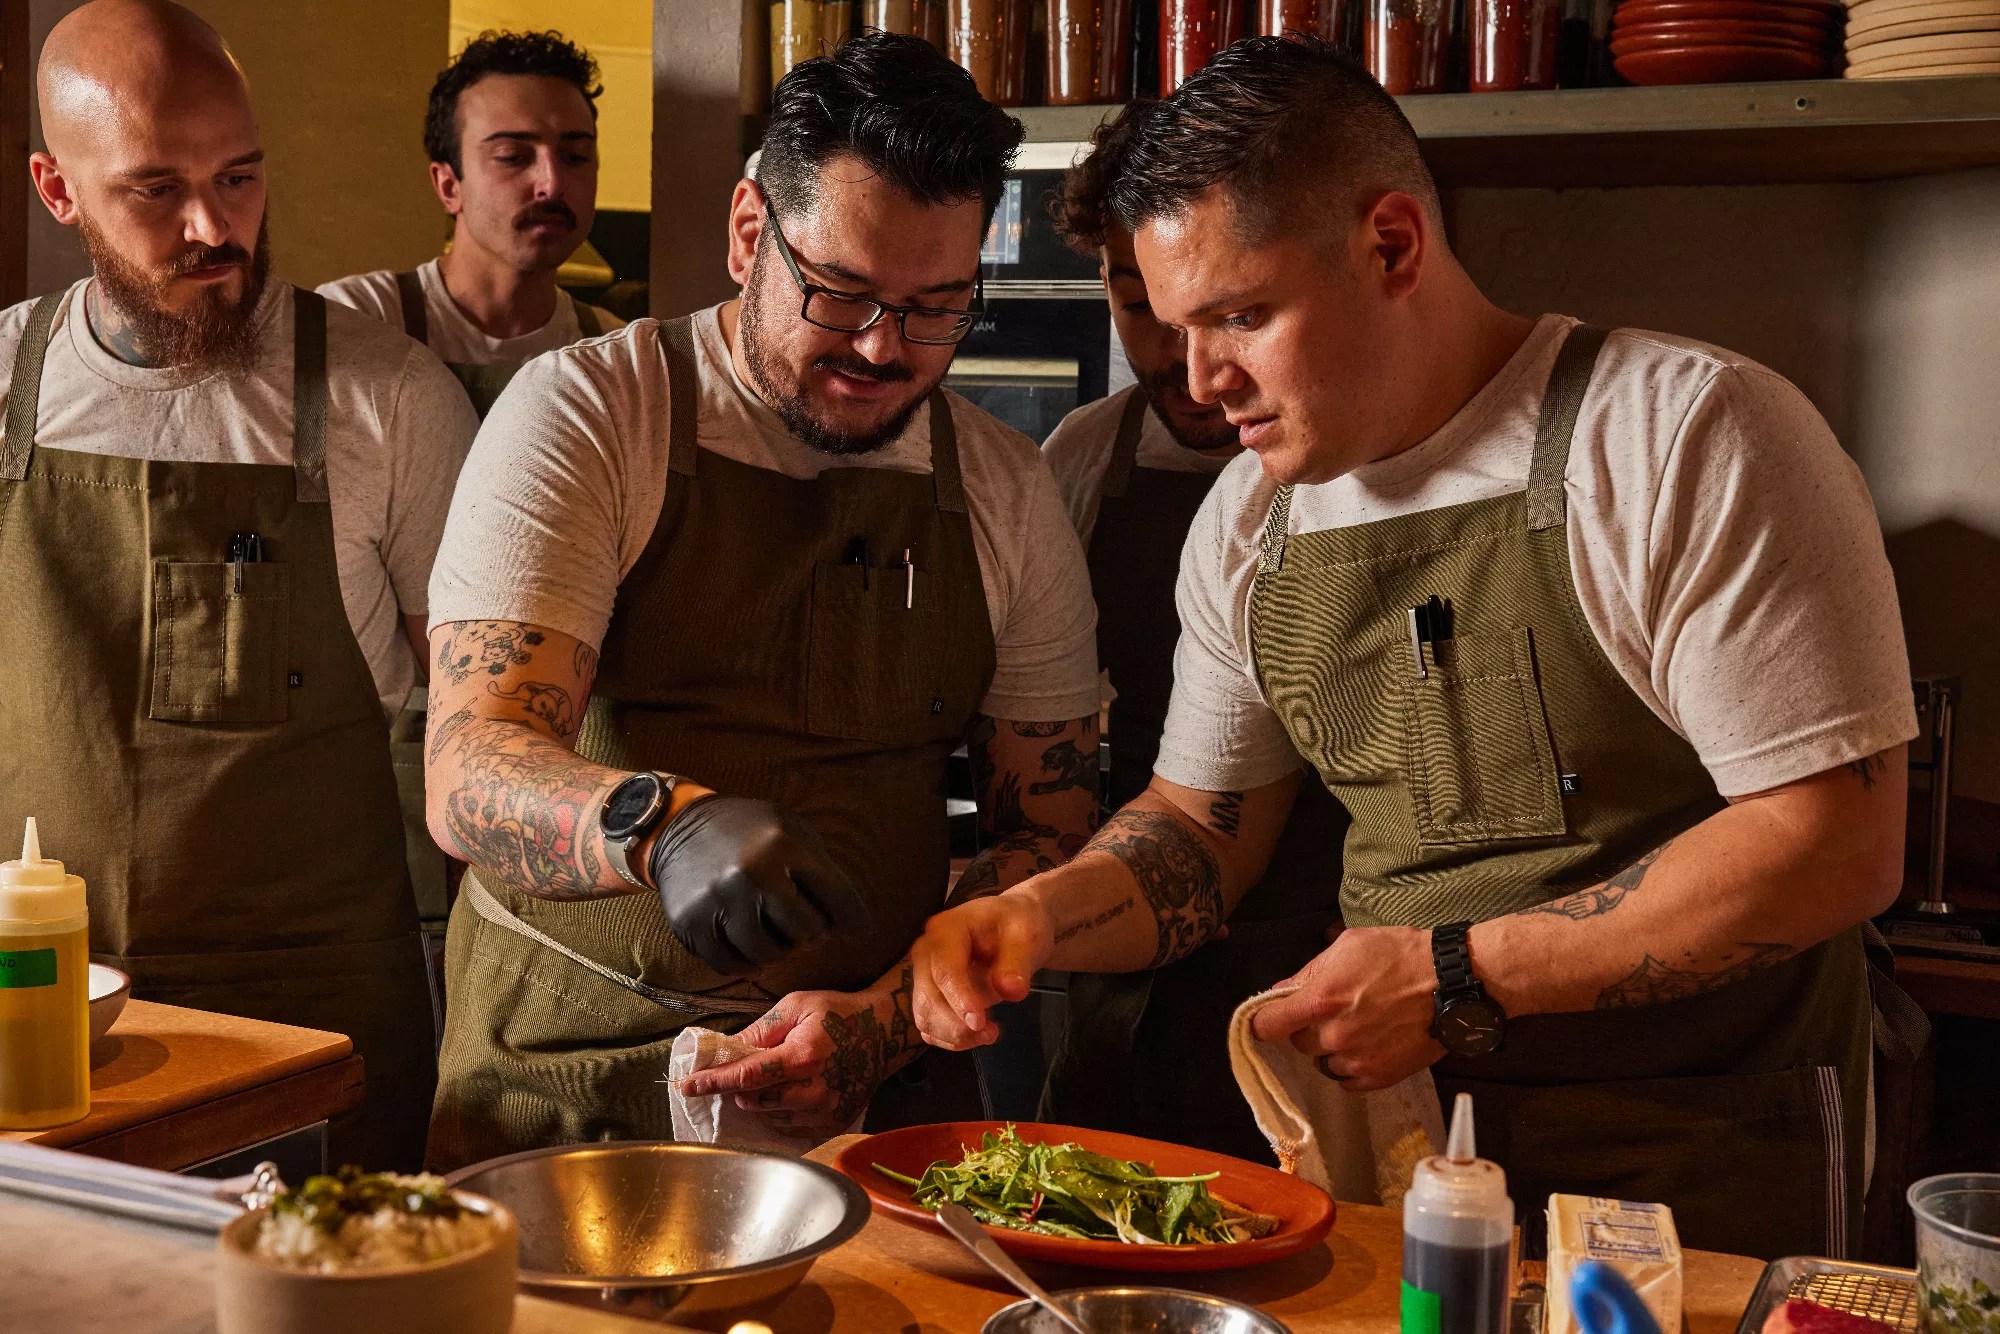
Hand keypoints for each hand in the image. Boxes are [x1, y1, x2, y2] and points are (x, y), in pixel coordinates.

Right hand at [648, 796, 865, 974]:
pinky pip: (731, 966)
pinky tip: (751, 947)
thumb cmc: (749, 832)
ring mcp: (718, 901)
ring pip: (769, 954)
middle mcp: (750, 874)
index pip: (838, 898)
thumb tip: (853, 924)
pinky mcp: (691, 924)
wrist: (679, 828)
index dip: (855, 920)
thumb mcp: (791, 831)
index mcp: (783, 845)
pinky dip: (747, 963)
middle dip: (813, 934)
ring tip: (779, 935)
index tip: (859, 931)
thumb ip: (822, 871)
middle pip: (805, 932)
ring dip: (780, 951)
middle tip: (805, 927)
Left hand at [678, 969, 916, 1134]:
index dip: (713, 1082)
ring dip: (761, 1101)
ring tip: (776, 1078)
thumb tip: (726, 1050)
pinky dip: (780, 1112)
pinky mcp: (833, 1124)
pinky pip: (789, 1128)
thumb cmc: (837, 1014)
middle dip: (741, 1088)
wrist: (883, 1034)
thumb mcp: (796, 1006)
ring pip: (770, 1117)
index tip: (687, 1086)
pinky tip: (790, 1093)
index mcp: (802, 1056)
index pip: (747, 1076)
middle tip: (747, 1070)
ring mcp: (825, 1112)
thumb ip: (760, 1029)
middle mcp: (814, 1090)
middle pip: (754, 1101)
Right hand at [908, 892, 1052, 1050]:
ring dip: (954, 1034)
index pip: (944, 969)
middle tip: (991, 1033)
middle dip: (955, 1023)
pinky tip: (978, 1034)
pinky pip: (930, 1026)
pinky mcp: (929, 995)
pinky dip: (951, 1038)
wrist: (1013, 926)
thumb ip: (1018, 962)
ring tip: (990, 1034)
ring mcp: (924, 974)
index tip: (980, 1023)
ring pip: (924, 1016)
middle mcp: (926, 951)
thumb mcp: (1027, 935)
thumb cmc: (1017, 925)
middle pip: (928, 996)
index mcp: (945, 929)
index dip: (959, 998)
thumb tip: (1010, 990)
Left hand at [1250, 926, 1444, 1090]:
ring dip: (1334, 1048)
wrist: (1452, 983)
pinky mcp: (1378, 1078)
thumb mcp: (1349, 946)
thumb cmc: (1402, 955)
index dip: (1264, 1022)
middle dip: (1310, 1028)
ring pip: (1324, 1062)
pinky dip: (1354, 1066)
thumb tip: (1282, 992)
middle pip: (1299, 1043)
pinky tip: (1372, 1045)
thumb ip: (1310, 971)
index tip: (1270, 1020)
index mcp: (1320, 1000)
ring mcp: (1356, 1061)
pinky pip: (1348, 1080)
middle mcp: (1333, 1036)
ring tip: (1362, 1027)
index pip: (1267, 1025)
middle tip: (1337, 1011)